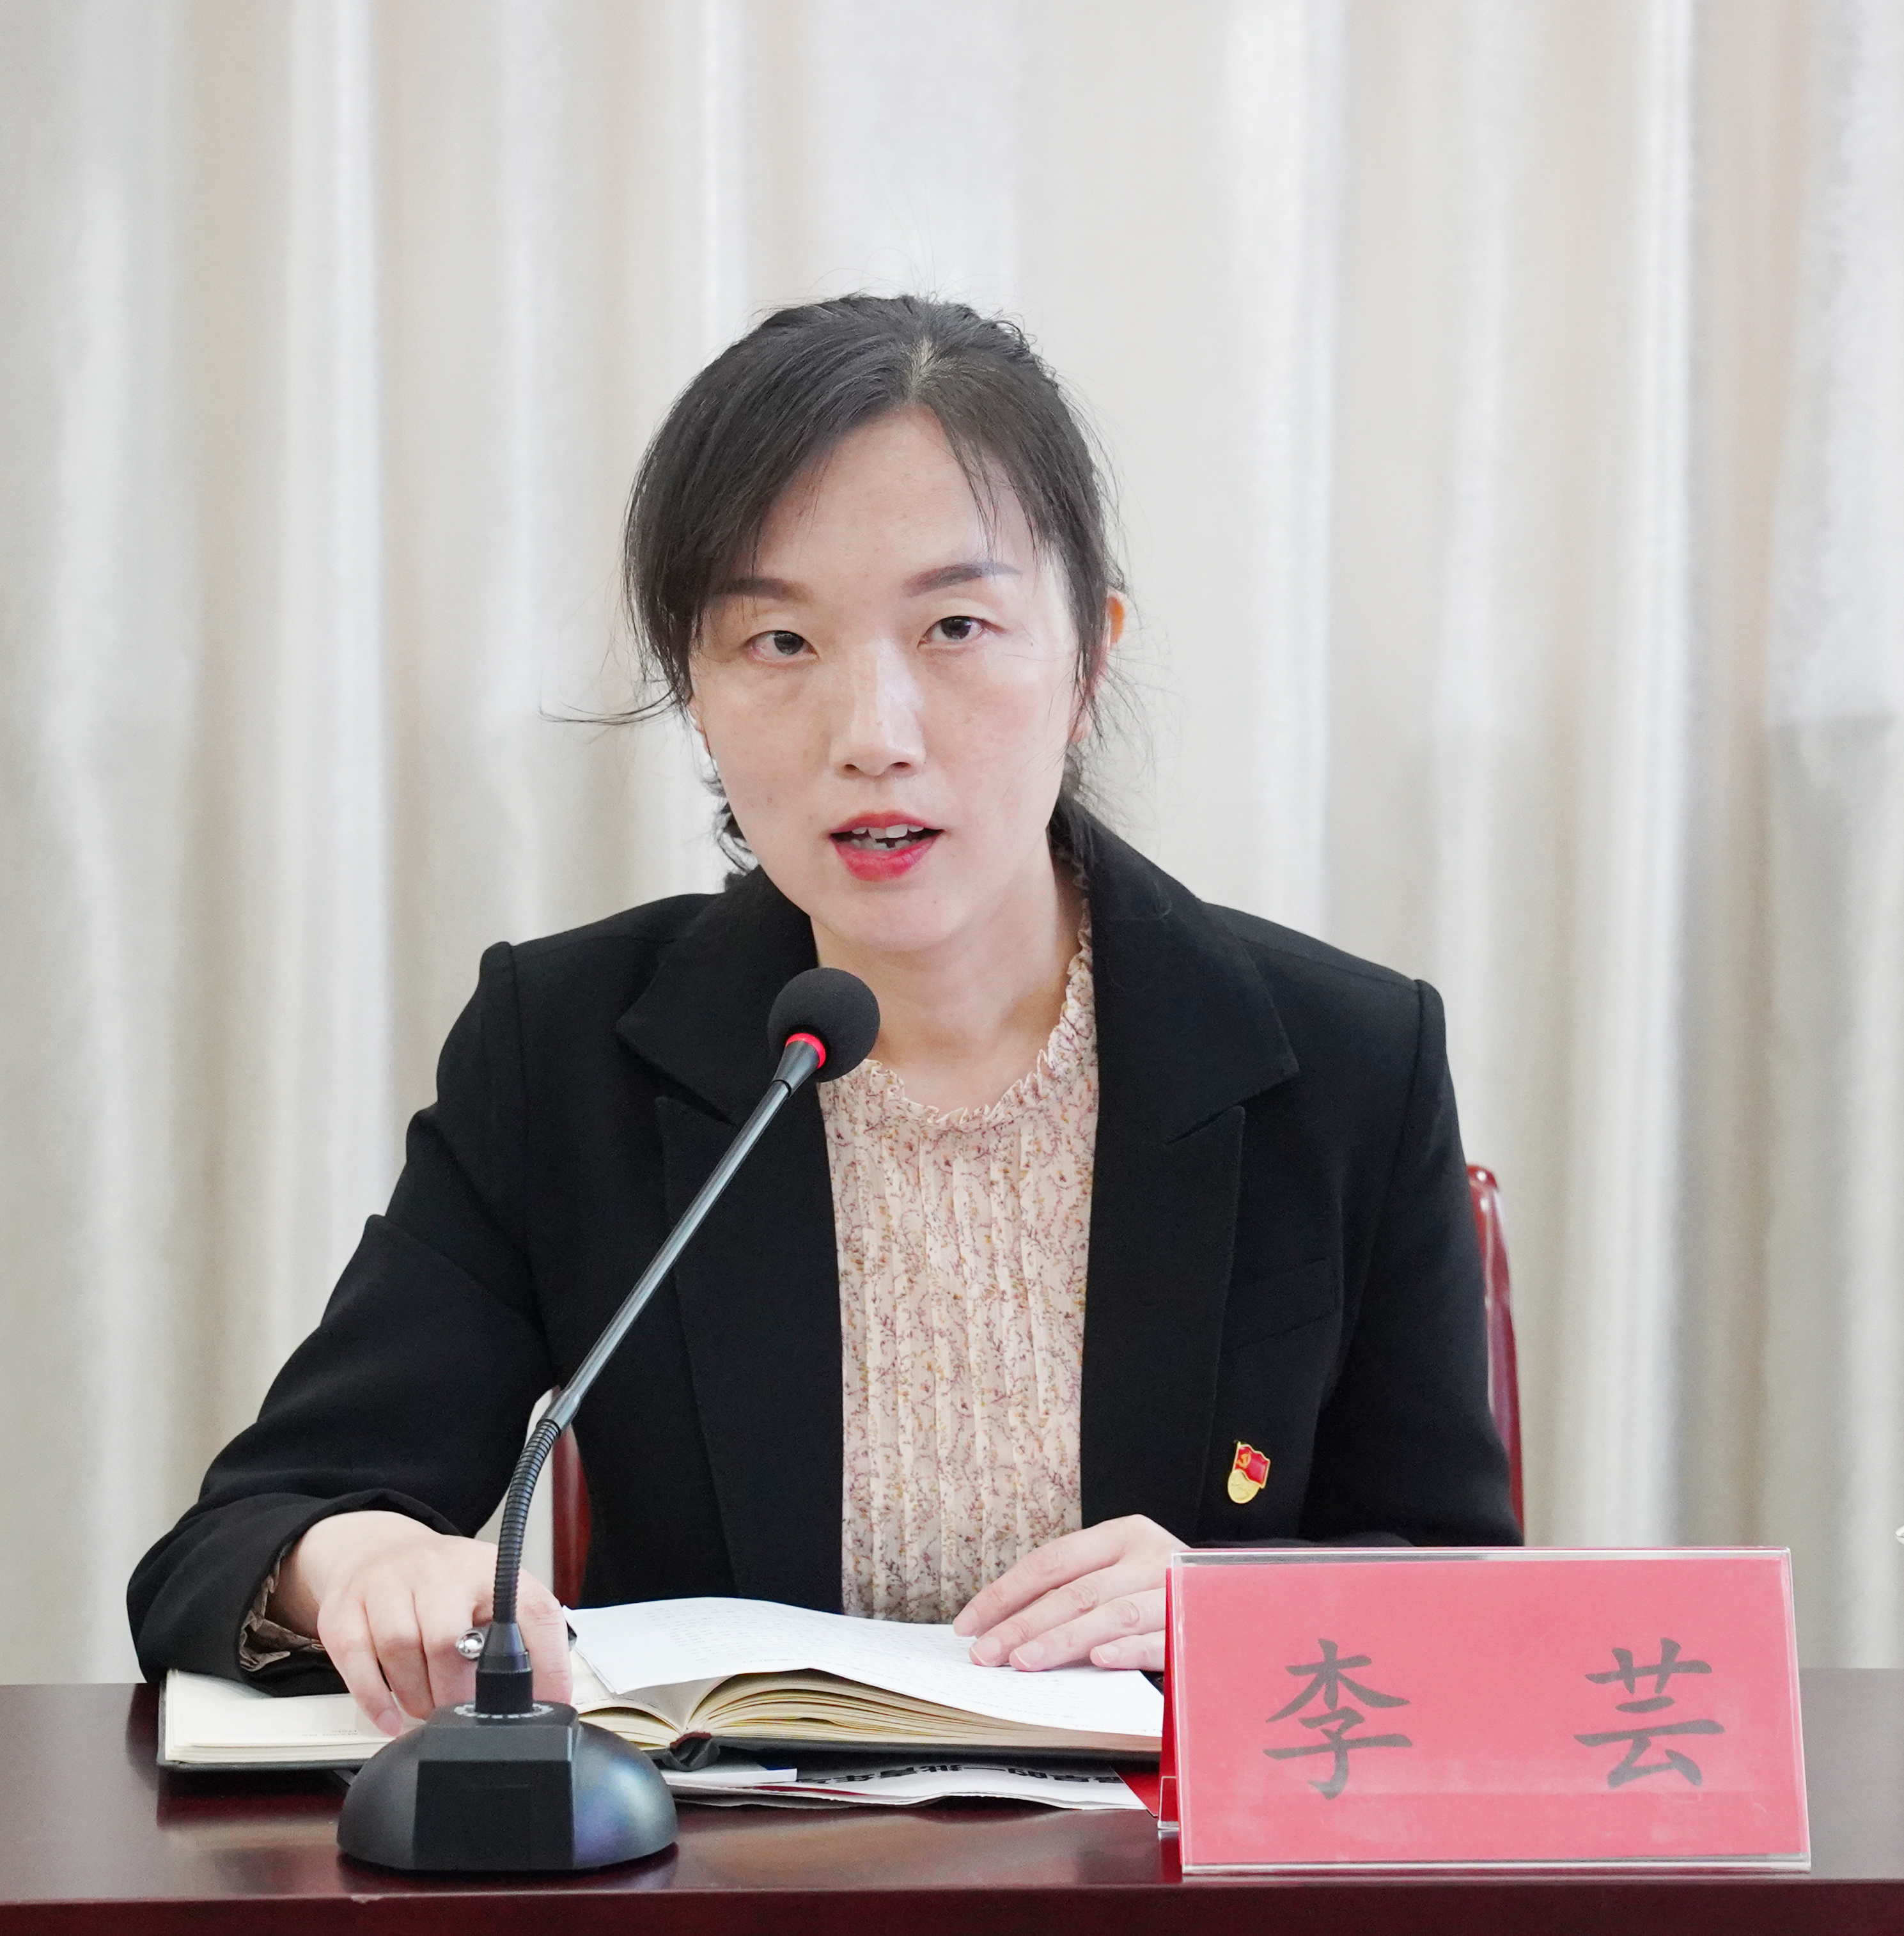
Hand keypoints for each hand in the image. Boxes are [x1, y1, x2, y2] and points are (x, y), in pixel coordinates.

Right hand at [270, 1510, 571, 1734]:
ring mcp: (388, 1584)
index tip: (549, 1706)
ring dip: (417, 1698)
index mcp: (490, 1569)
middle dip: (457, 1693)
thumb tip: (545, 1697)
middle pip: (449, 1640)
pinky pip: (356, 1661)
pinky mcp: (345, 1608)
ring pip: (401, 1649)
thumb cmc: (443, 1584)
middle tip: (461, 1714)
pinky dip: (375, 1700)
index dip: (548, 1664)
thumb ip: (517, 1636)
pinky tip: (390, 1718)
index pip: (532, 1611)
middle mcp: (440, 1570)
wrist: (376, 1549)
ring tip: (427, 1711)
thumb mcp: (489, 1593)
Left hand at [951, 1515, 1185, 1673]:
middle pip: (1075, 1590)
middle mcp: (1148, 1555)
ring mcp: (1175, 1589)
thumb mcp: (1122, 1572)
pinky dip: (1128, 1649)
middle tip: (986, 1653)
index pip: (1052, 1560)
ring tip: (1024, 1662)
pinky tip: (1098, 1661)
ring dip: (1063, 1640)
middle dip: (1023, 1624)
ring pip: (1110, 1614)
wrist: (1245, 1596)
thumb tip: (1005, 1626)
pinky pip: (1160, 1638)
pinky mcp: (1198, 1624)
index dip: (1006, 1591)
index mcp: (1123, 1535)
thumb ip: (1078, 1590)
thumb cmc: (1164, 1590)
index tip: (970, 1623)